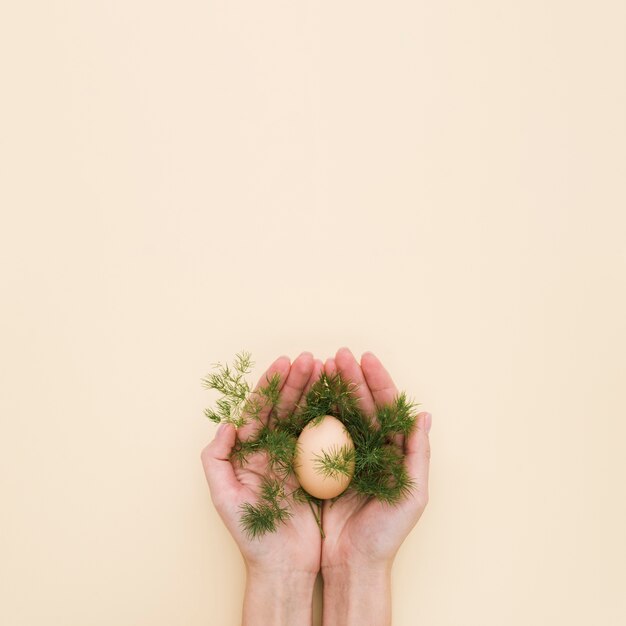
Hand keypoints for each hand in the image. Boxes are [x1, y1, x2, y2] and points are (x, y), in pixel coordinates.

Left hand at [201, 351, 323, 625]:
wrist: (282, 566)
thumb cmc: (250, 534)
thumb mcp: (224, 498)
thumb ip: (216, 459)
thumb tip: (227, 424)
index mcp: (250, 451)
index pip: (260, 410)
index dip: (270, 385)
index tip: (284, 363)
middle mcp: (273, 449)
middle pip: (284, 407)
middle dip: (296, 381)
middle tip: (311, 359)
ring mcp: (296, 457)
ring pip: (305, 416)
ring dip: (315, 392)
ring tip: (327, 368)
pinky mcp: (316, 469)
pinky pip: (324, 437)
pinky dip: (331, 416)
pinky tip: (340, 398)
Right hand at [320, 347, 431, 625]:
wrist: (354, 563)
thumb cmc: (386, 534)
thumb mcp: (412, 496)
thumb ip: (418, 455)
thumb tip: (424, 416)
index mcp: (395, 451)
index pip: (388, 408)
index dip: (378, 382)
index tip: (366, 359)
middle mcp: (373, 448)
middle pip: (363, 405)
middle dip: (352, 378)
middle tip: (339, 355)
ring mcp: (348, 454)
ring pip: (341, 413)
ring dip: (333, 389)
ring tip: (322, 365)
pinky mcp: (326, 465)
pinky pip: (321, 433)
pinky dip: (316, 412)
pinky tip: (309, 394)